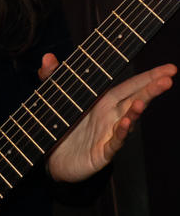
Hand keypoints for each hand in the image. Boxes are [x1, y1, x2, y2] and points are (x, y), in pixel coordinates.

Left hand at [38, 53, 176, 182]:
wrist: (52, 158)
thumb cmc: (61, 126)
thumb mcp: (54, 98)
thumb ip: (51, 77)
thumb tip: (47, 57)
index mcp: (104, 101)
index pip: (131, 86)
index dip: (149, 76)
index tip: (169, 68)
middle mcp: (111, 116)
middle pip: (135, 99)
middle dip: (152, 88)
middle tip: (169, 78)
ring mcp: (108, 134)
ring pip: (127, 120)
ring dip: (135, 111)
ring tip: (142, 101)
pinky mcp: (101, 152)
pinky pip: (114, 142)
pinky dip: (120, 133)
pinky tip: (125, 124)